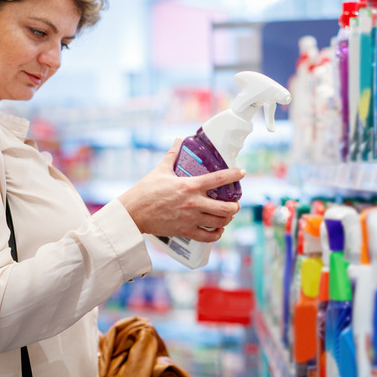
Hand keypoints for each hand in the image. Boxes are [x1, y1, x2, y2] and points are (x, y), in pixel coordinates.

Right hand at [117, 139, 243, 241]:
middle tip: (235, 203)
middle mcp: (194, 203)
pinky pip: (208, 236)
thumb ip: (172, 155)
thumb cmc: (146, 190)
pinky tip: (218, 229)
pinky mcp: (185, 231)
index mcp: (190, 185)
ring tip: (227, 215)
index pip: (219, 179)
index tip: (242, 172)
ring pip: (220, 222)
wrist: (133, 212)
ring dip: (227, 219)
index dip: (234, 175)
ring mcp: (191, 218)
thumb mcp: (160, 169)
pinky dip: (216, 233)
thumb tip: (178, 140)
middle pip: (226, 208)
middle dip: (235, 206)